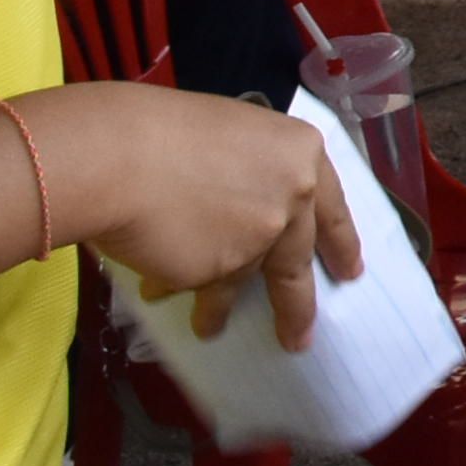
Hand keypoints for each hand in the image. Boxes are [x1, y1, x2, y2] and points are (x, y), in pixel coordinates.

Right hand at [33, 81, 360, 350]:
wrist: (115, 155)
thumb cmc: (158, 131)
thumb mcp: (228, 136)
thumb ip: (252, 171)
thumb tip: (242, 203)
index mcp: (302, 153)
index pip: (332, 206)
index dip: (341, 241)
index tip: (350, 271)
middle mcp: (293, 197)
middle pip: (300, 259)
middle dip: (298, 304)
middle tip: (301, 334)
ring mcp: (260, 237)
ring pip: (246, 281)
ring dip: (222, 309)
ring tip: (209, 328)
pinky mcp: (221, 271)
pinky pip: (202, 287)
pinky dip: (180, 292)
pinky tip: (159, 293)